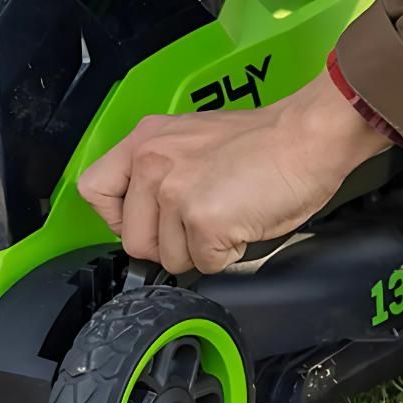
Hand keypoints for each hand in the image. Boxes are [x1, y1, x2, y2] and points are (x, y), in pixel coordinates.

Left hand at [78, 75, 388, 274]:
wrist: (308, 137)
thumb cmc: (265, 140)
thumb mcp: (192, 140)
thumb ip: (160, 170)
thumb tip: (149, 217)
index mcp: (145, 140)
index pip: (94, 191)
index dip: (120, 218)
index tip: (150, 219)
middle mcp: (151, 163)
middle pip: (134, 240)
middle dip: (171, 243)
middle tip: (207, 216)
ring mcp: (174, 193)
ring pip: (169, 259)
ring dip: (202, 249)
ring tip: (231, 212)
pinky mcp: (202, 220)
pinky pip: (205, 265)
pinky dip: (229, 255)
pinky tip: (245, 222)